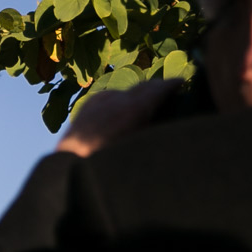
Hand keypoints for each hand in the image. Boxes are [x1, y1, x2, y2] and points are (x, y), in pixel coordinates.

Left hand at [55, 79, 176, 158]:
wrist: (69, 170)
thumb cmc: (107, 164)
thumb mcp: (136, 147)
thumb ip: (151, 127)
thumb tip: (163, 120)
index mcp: (132, 109)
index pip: (157, 89)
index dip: (172, 84)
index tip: (181, 82)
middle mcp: (115, 99)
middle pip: (141, 87)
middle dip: (156, 87)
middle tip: (169, 89)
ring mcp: (98, 102)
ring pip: (124, 92)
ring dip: (137, 94)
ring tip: (147, 101)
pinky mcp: (85, 108)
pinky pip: (107, 98)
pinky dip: (119, 100)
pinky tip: (121, 108)